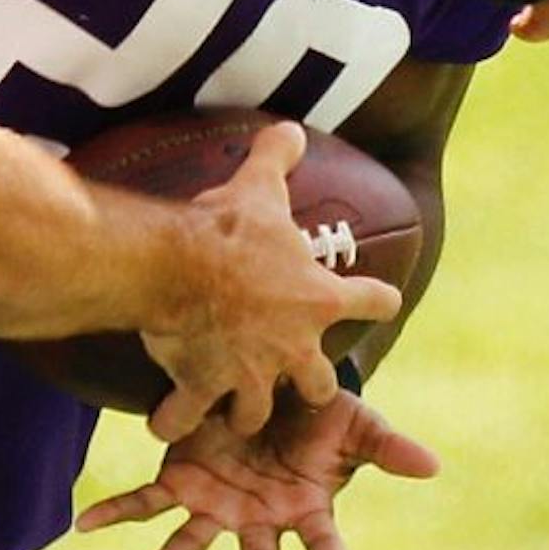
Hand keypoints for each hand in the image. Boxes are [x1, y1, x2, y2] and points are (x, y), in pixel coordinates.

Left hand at [77, 391, 439, 549]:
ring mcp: (217, 503)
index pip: (322, 540)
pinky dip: (116, 512)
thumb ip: (388, 447)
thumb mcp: (355, 424)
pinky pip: (146, 501)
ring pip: (191, 543)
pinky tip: (84, 524)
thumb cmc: (319, 413)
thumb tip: (435, 465)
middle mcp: (257, 517)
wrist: (271, 383)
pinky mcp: (182, 481)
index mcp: (302, 508)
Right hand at [139, 123, 402, 443]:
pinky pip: (187, 418)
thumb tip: (291, 129)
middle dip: (311, 384)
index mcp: (316, 299)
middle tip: (297, 376)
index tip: (384, 301)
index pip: (370, 301)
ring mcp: (249, 374)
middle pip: (319, 384)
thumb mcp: (260, 187)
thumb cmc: (227, 229)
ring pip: (256, 412)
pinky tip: (164, 420)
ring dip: (244, 410)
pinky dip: (174, 420)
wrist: (181, 266)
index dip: (378, 300)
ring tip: (230, 406)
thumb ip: (279, 157)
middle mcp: (291, 347)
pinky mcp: (205, 387)